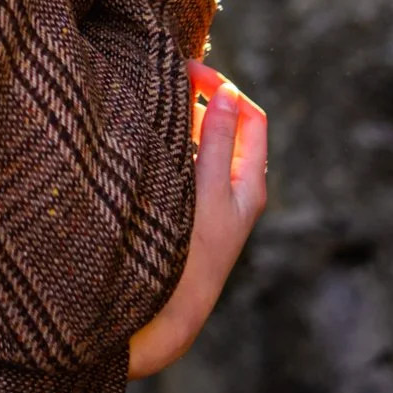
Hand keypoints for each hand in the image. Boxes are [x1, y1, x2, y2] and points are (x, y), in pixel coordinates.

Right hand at [127, 63, 266, 379]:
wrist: (162, 321)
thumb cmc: (190, 257)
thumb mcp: (206, 194)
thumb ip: (215, 142)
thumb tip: (227, 92)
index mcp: (250, 183)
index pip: (250, 115)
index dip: (224, 86)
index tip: (188, 70)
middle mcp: (233, 190)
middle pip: (225, 125)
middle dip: (198, 98)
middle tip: (164, 80)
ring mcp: (206, 201)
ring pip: (199, 143)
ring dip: (179, 121)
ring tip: (150, 104)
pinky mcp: (182, 212)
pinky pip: (179, 163)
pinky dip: (166, 144)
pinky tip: (142, 141)